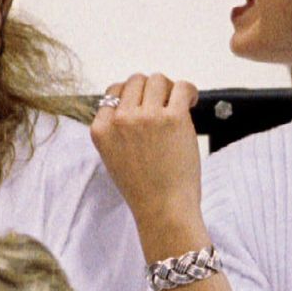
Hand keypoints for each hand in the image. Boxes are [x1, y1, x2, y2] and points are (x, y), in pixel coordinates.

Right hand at [90, 74, 201, 231]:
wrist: (163, 210)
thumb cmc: (144, 189)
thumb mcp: (113, 157)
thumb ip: (117, 129)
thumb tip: (137, 102)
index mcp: (101, 129)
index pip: (113, 92)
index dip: (132, 96)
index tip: (144, 105)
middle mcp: (120, 119)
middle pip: (135, 81)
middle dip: (151, 89)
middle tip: (164, 104)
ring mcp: (146, 117)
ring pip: (157, 80)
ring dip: (168, 89)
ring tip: (178, 104)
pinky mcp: (172, 117)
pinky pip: (181, 87)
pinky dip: (187, 91)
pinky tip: (190, 102)